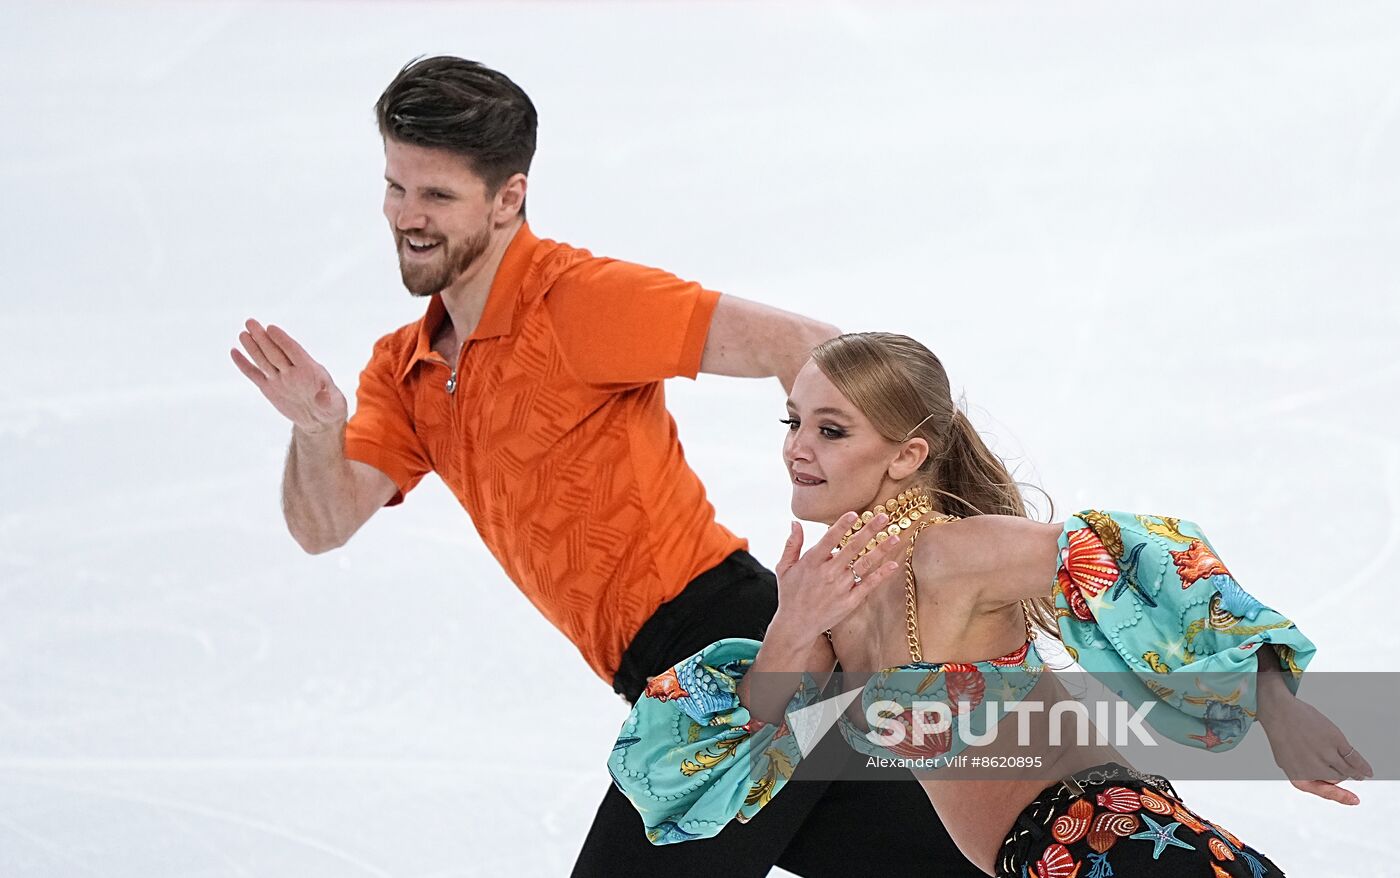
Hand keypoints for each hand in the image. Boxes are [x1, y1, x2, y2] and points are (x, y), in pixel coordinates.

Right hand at [231, 319, 347, 432]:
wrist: (318, 419)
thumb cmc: (330, 407)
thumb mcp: (333, 405)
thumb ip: (327, 398)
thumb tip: (323, 395)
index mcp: (309, 369)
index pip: (293, 350)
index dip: (283, 340)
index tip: (271, 328)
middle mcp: (292, 371)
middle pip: (275, 352)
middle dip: (263, 338)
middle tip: (251, 322)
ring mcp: (279, 378)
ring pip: (263, 360)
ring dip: (252, 347)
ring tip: (243, 333)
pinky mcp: (269, 388)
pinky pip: (254, 374)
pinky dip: (244, 364)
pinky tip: (234, 351)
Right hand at [770, 512, 905, 642]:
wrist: (795, 626)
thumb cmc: (790, 595)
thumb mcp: (784, 568)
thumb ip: (792, 544)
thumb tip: (796, 522)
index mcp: (811, 562)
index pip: (829, 539)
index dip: (842, 526)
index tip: (854, 514)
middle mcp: (828, 573)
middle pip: (852, 548)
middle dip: (869, 531)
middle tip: (883, 517)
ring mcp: (840, 588)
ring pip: (864, 564)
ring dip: (881, 550)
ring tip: (895, 537)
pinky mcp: (850, 601)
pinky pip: (868, 585)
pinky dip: (881, 575)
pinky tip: (893, 564)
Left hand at [1260, 692, 1370, 804]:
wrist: (1279, 711)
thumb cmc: (1282, 735)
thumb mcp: (1287, 760)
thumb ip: (1305, 772)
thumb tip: (1330, 781)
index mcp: (1299, 776)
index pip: (1323, 791)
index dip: (1340, 796)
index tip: (1354, 800)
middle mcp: (1313, 767)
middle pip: (1337, 779)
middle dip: (1339, 774)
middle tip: (1339, 769)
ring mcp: (1325, 753)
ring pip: (1347, 770)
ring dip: (1355, 772)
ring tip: (1359, 774)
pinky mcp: (1335, 740)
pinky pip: (1354, 758)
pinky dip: (1363, 766)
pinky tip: (1367, 771)